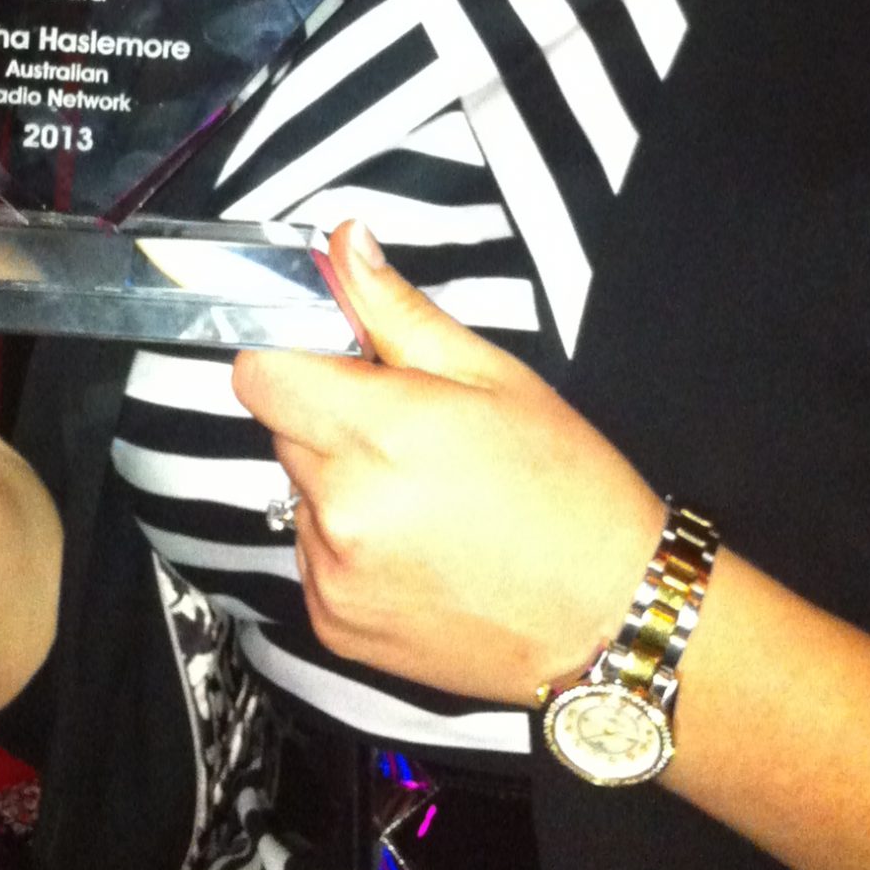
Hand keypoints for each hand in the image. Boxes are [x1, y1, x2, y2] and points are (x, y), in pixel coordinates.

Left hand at [233, 222, 664, 705]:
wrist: (609, 617)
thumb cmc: (568, 491)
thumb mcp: (492, 377)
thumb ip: (398, 311)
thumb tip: (342, 244)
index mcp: (380, 433)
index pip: (260, 372)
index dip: (292, 355)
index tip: (334, 359)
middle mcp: (344, 510)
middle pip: (283, 429)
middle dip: (330, 416)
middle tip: (409, 432)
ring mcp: (334, 575)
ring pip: (298, 493)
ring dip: (339, 482)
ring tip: (424, 496)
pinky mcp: (335, 624)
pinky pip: (312, 555)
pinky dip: (349, 543)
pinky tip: (418, 546)